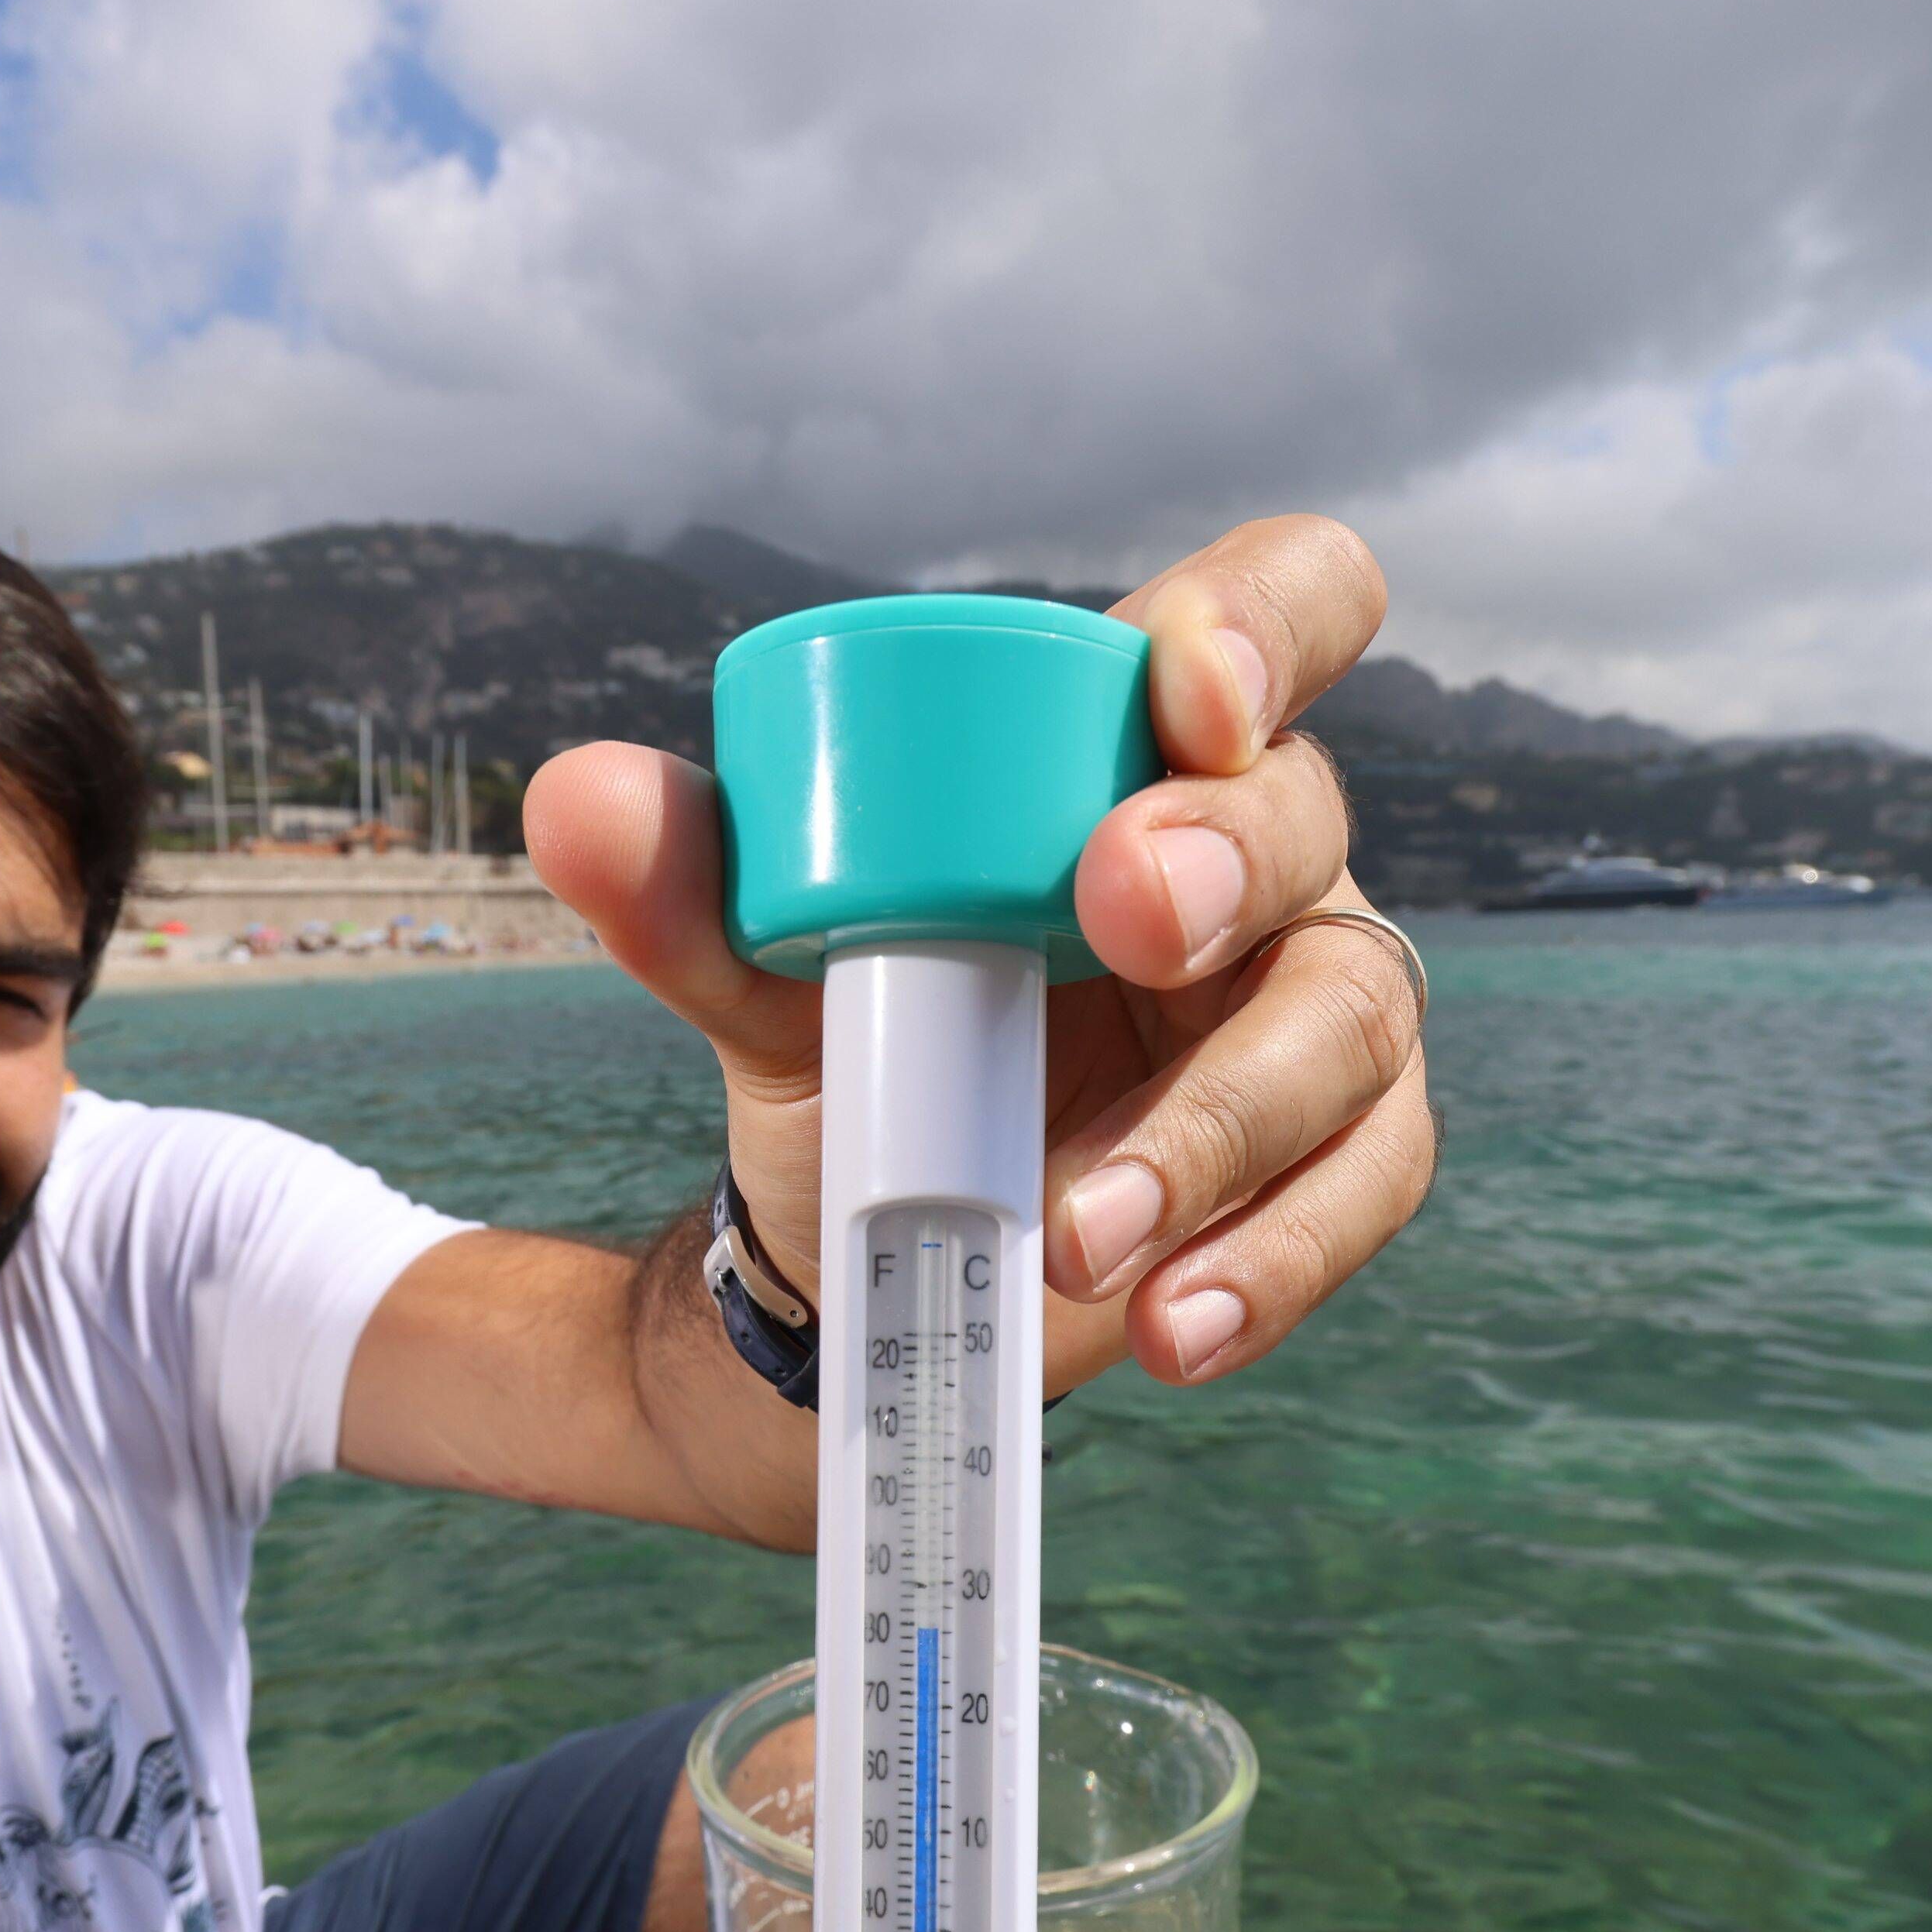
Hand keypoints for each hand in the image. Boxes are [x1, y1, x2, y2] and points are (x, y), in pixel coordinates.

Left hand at [526, 515, 1433, 1390]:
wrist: (867, 1238)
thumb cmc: (860, 1029)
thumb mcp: (764, 964)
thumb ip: (687, 885)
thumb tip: (571, 800)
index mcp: (1139, 747)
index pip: (1274, 608)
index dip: (1262, 622)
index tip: (1183, 692)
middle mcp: (1259, 851)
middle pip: (1306, 813)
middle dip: (1226, 858)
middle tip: (1126, 914)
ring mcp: (1311, 1001)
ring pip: (1346, 1020)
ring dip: (1221, 1124)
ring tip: (1083, 1233)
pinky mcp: (1334, 1150)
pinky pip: (1360, 1184)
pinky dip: (1271, 1262)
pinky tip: (1172, 1324)